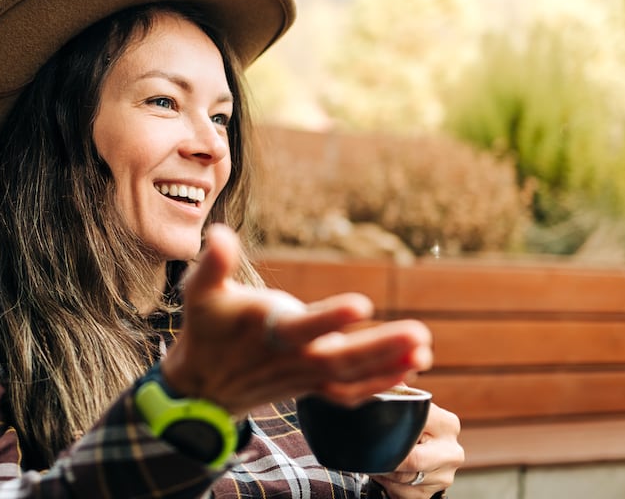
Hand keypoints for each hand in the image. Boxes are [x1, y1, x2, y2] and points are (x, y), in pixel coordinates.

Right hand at [159, 224, 432, 415]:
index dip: (330, 318)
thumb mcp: (199, 294)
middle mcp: (291, 359)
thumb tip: (219, 233)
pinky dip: (379, 384)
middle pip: (340, 357)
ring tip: (424, 349)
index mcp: (268, 333)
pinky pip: (349, 392)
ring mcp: (304, 377)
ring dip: (389, 363)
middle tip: (419, 334)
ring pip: (350, 376)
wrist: (203, 388)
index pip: (302, 327)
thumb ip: (212, 263)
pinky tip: (409, 369)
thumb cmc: (206, 330)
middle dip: (380, 346)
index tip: (362, 305)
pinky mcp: (311, 388)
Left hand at [370, 402, 462, 498]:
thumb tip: (385, 378)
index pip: (416, 426)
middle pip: (411, 461)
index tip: (373, 428)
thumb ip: (400, 394)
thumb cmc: (412, 427)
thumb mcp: (410, 408)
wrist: (426, 455)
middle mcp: (453, 451)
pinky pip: (401, 492)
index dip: (391, 430)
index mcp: (448, 424)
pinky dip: (387, 484)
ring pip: (402, 479)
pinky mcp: (433, 494)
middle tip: (370, 450)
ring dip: (383, 470)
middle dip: (387, 457)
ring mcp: (446, 476)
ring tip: (377, 458)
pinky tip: (385, 472)